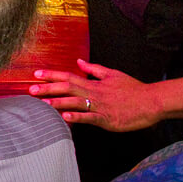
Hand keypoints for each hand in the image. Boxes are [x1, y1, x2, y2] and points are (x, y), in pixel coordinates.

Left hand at [29, 59, 159, 129]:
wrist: (152, 102)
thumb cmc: (133, 89)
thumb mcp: (113, 74)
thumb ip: (94, 69)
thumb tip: (78, 62)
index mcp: (94, 83)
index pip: (69, 76)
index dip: (52, 75)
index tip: (36, 74)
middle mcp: (94, 93)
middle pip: (68, 88)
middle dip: (48, 89)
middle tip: (31, 91)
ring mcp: (100, 107)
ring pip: (76, 103)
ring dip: (58, 103)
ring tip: (42, 104)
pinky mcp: (107, 119)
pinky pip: (90, 118)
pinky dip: (78, 117)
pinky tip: (65, 118)